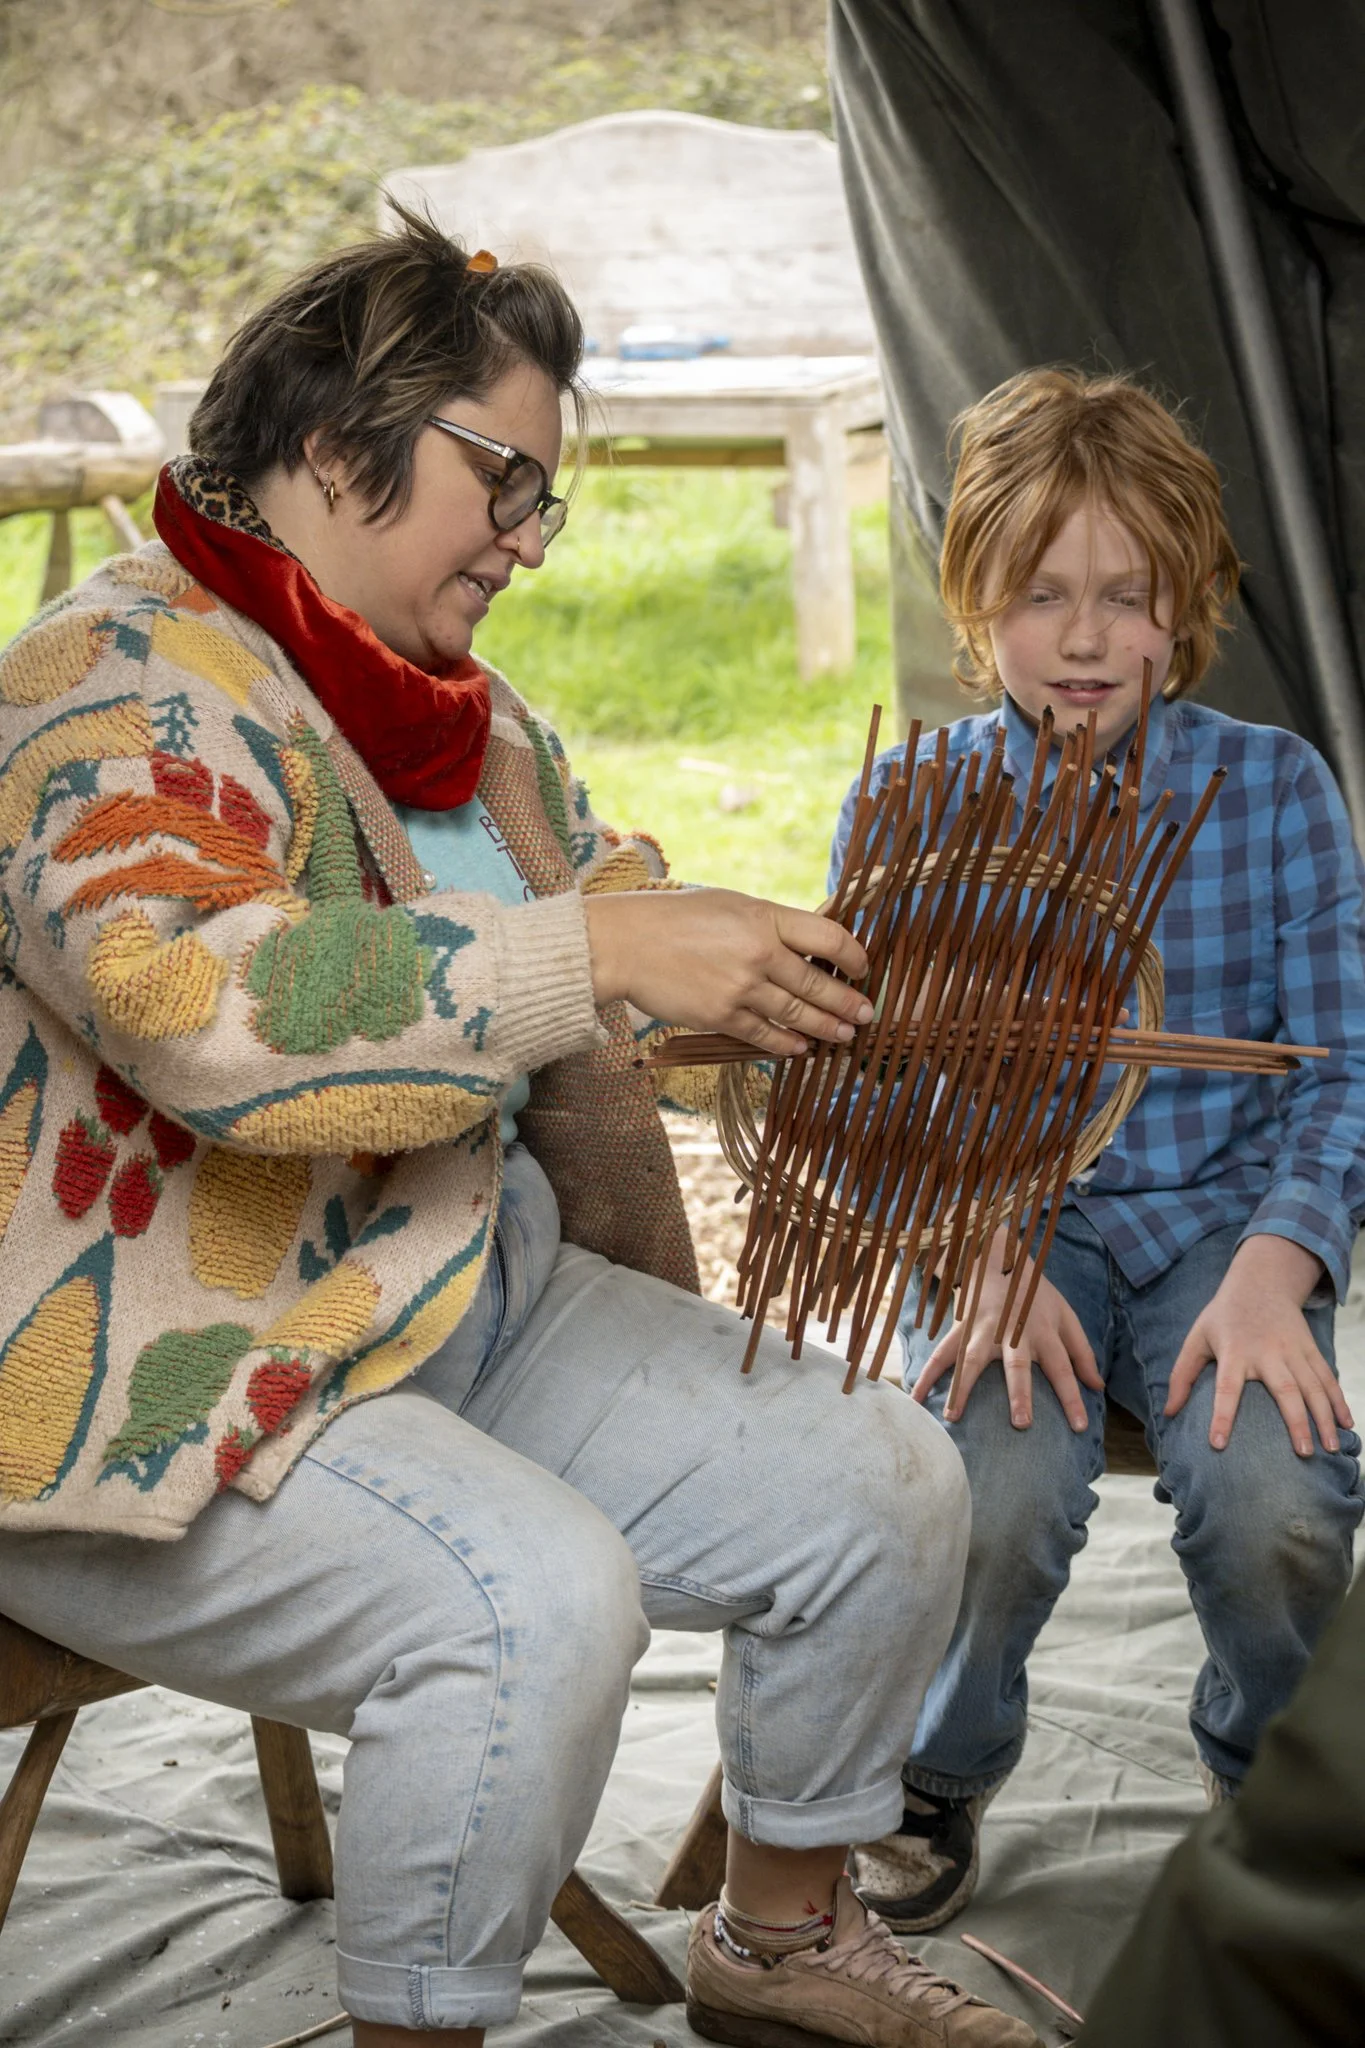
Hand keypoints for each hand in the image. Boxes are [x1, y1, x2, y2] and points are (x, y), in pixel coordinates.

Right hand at [584, 888, 872, 1056]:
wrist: (626, 944)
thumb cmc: (677, 918)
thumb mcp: (731, 905)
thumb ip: (769, 925)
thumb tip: (807, 946)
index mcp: (765, 917)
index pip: (829, 937)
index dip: (854, 956)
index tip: (863, 968)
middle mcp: (760, 953)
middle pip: (819, 983)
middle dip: (849, 1003)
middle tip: (867, 1014)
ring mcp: (742, 987)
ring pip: (798, 1015)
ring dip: (827, 1028)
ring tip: (845, 1035)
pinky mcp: (722, 1016)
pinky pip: (765, 1035)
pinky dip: (788, 1044)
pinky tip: (802, 1048)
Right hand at [911, 1227, 1101, 1428]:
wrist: (999, 1257)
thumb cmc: (1036, 1295)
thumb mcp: (1066, 1316)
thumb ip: (1082, 1353)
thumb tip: (1098, 1388)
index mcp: (1044, 1332)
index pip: (1063, 1369)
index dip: (1073, 1398)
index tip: (1080, 1428)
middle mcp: (1013, 1333)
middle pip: (1017, 1365)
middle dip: (1019, 1394)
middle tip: (1021, 1423)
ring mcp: (983, 1330)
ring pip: (972, 1360)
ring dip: (961, 1388)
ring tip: (952, 1417)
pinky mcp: (960, 1328)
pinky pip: (940, 1354)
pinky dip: (926, 1375)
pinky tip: (914, 1397)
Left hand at [1165, 1235, 1351, 1456]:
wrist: (1261, 1282)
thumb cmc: (1223, 1317)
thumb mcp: (1197, 1338)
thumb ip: (1181, 1375)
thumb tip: (1168, 1414)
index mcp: (1234, 1352)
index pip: (1225, 1388)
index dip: (1221, 1416)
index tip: (1218, 1444)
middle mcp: (1267, 1352)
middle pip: (1285, 1390)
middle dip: (1296, 1422)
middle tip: (1303, 1454)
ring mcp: (1293, 1350)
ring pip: (1313, 1387)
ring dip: (1325, 1417)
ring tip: (1331, 1448)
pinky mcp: (1310, 1348)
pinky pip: (1327, 1377)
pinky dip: (1339, 1400)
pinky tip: (1347, 1423)